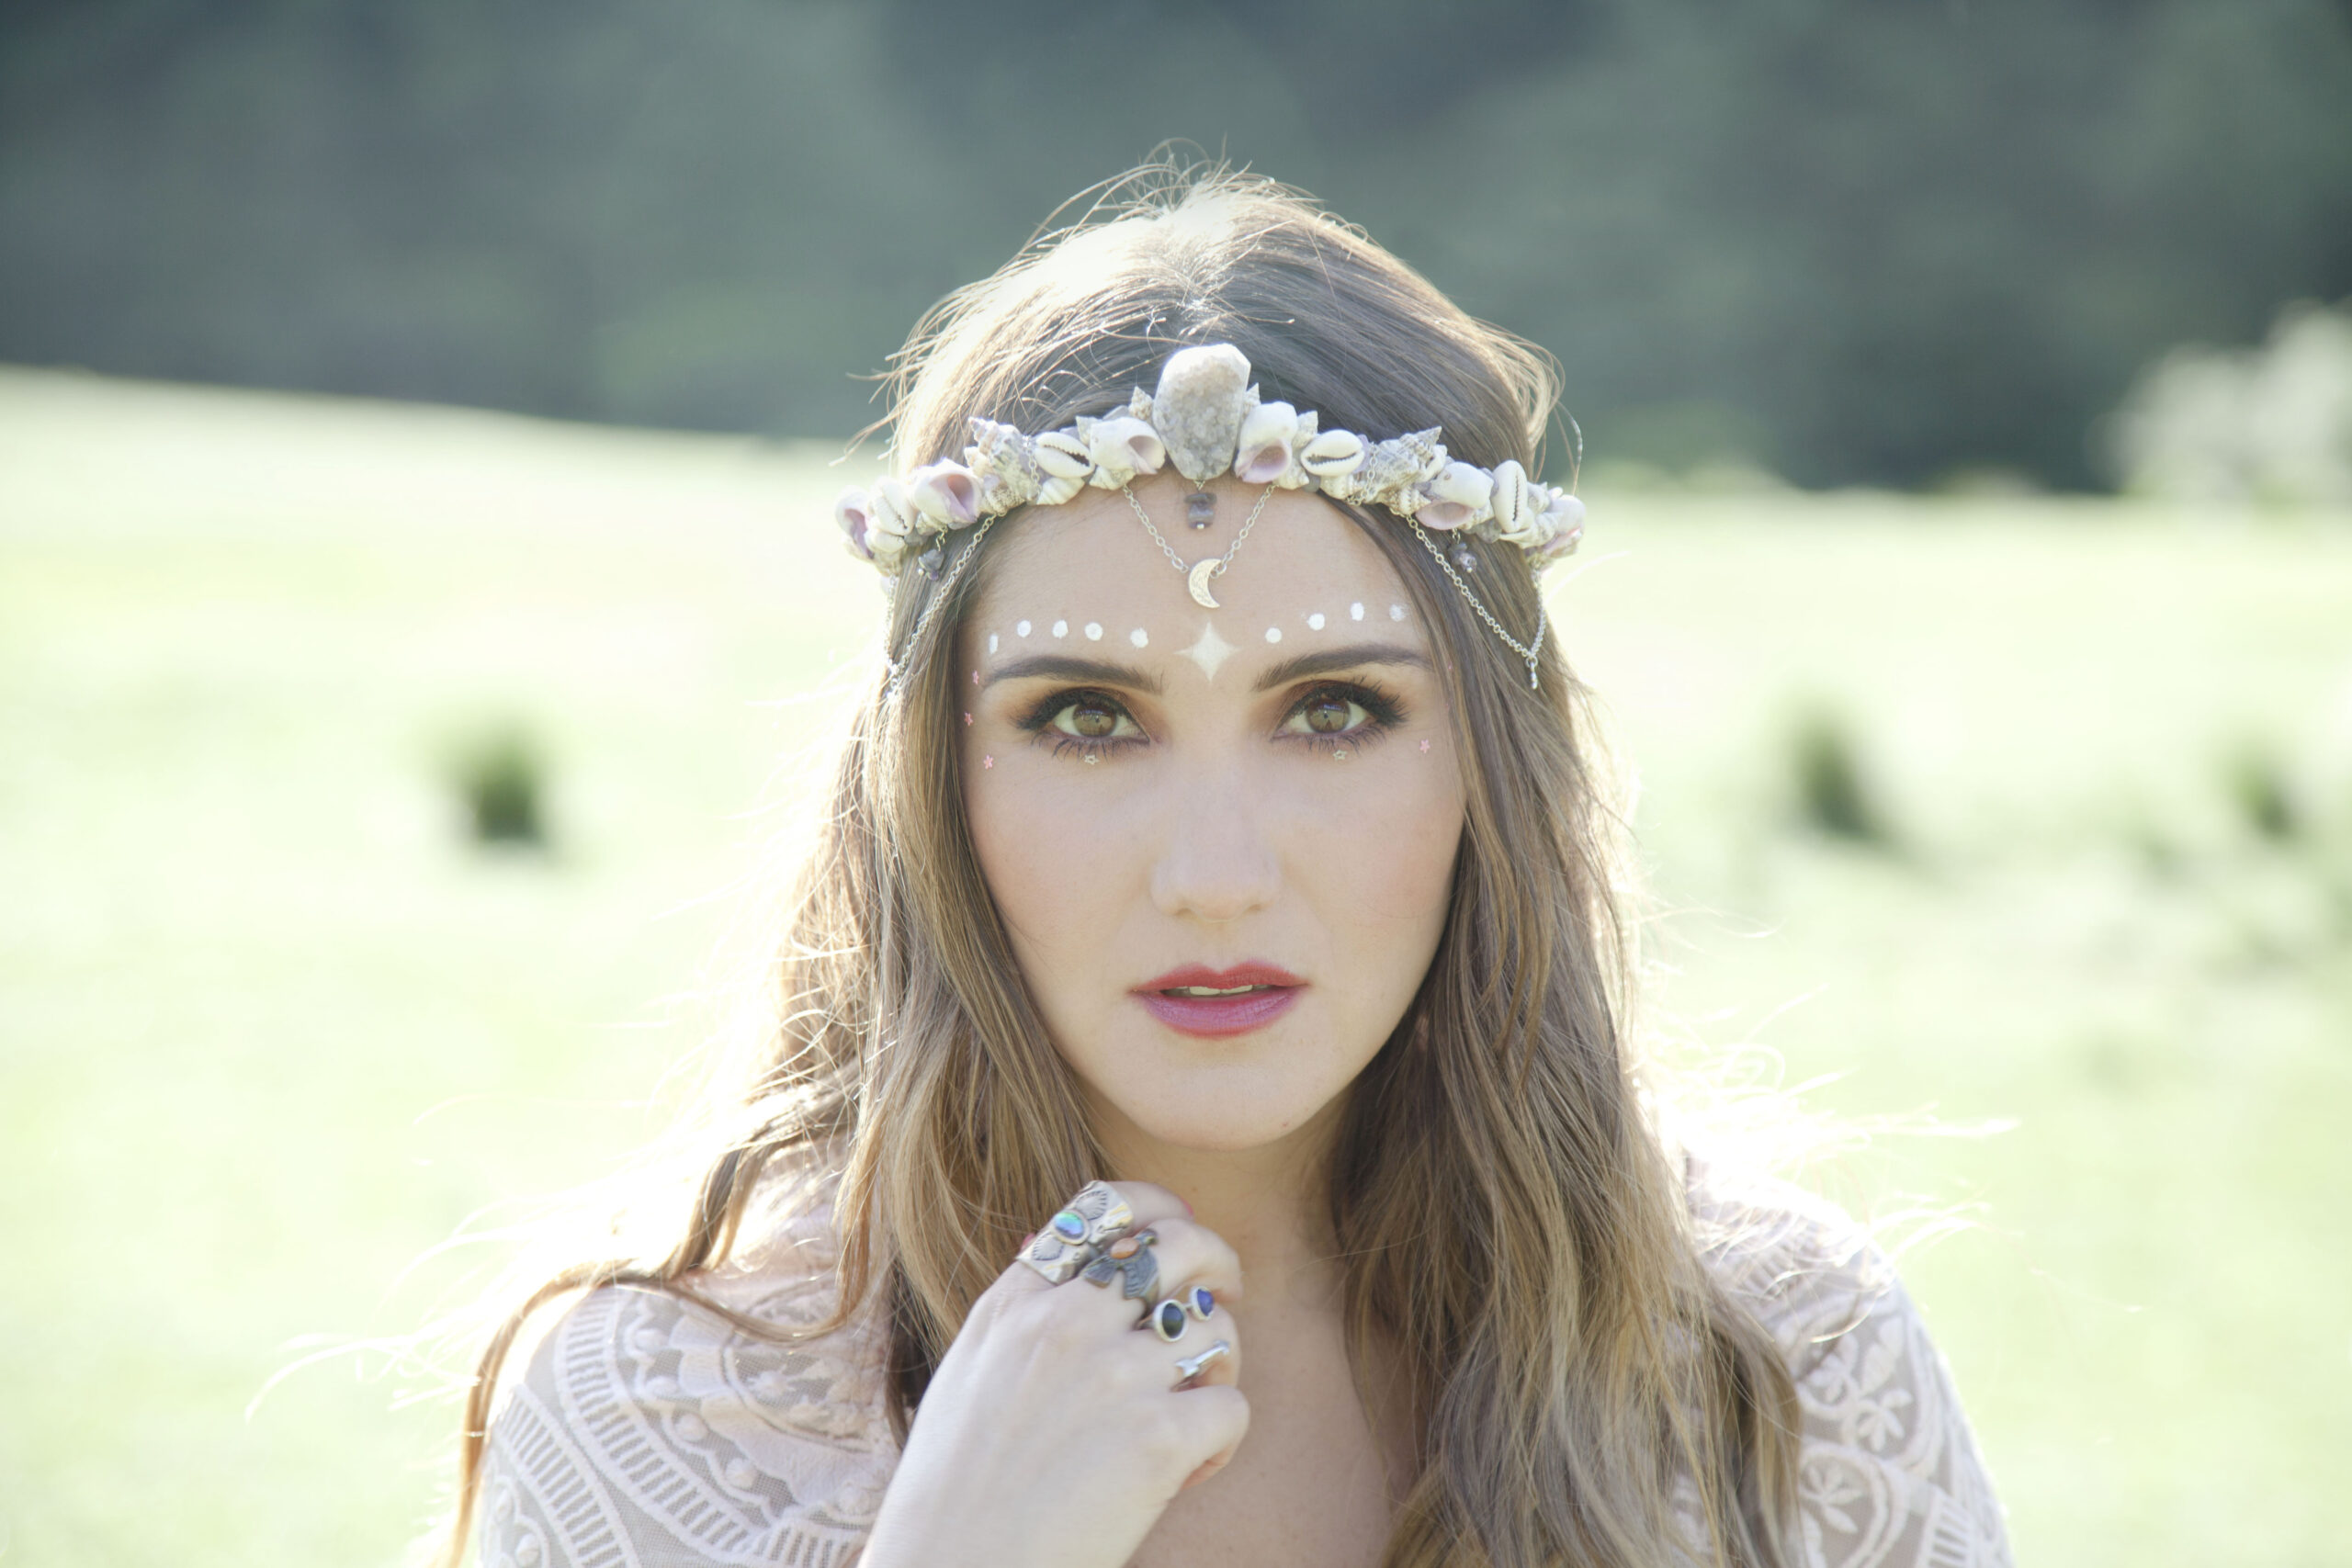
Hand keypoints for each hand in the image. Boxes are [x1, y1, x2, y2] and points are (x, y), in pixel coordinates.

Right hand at [858, 1182, 1247, 1567]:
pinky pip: (1231, 1408)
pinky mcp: (1158, 1439)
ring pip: (1218, 1328)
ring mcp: (1115, 1376)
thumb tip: (1044, 1240)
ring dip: (1221, 1365)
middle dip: (1219, 1265)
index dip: (1164, 1211)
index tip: (1183, 1234)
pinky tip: (1189, 1472)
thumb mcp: (970, 1373)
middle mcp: (1066, 1323)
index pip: (1108, 1207)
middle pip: (1183, 1245)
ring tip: (1194, 1407)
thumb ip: (1018, 1310)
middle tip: (1228, 1296)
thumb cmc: (956, 1491)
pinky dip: (1222, 1443)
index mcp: (1017, 1302)